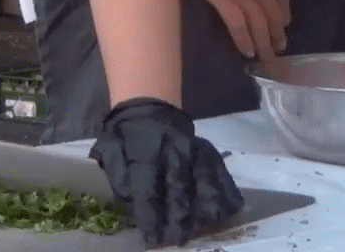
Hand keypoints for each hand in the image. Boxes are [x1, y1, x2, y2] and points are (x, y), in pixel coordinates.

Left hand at [90, 98, 243, 246]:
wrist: (148, 107)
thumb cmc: (126, 138)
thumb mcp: (111, 150)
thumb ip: (117, 174)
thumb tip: (128, 195)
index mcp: (143, 154)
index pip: (147, 188)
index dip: (151, 215)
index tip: (153, 237)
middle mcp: (171, 151)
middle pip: (178, 187)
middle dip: (180, 216)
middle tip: (180, 239)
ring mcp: (192, 149)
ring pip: (203, 177)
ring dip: (209, 202)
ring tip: (215, 222)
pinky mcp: (206, 149)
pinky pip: (219, 169)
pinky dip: (228, 188)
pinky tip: (234, 206)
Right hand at [182, 0, 294, 58]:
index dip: (285, 14)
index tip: (285, 25)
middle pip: (274, 17)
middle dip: (279, 36)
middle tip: (281, 51)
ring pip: (259, 26)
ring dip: (266, 44)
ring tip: (270, 59)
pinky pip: (237, 25)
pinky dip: (244, 41)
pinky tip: (249, 53)